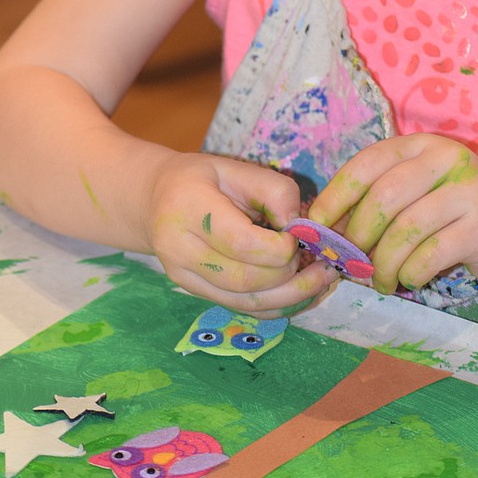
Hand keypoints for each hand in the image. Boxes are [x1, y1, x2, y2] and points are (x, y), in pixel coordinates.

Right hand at [147, 154, 337, 315]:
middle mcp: (179, 249)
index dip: (280, 247)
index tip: (300, 236)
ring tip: (323, 280)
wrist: (155, 200)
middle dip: (290, 274)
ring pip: (245, 303)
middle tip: (317, 259)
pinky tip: (302, 292)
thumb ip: (274, 191)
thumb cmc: (201, 179)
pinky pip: (242, 309)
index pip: (241, 243)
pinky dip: (277, 306)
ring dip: (292, 297)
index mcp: (189, 208)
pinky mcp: (195, 293)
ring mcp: (184, 278)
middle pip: (245, 280)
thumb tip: (301, 227)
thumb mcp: (237, 167)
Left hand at [309, 133, 477, 293]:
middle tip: (351, 261)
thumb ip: (376, 201)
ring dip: (384, 263)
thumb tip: (324, 231)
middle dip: (359, 235)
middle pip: (385, 197)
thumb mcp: (416, 191)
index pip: (367, 164)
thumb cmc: (452, 210)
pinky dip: (411, 273)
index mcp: (420, 145)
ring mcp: (468, 191)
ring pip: (406, 230)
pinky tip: (409, 278)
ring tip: (379, 280)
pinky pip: (431, 254)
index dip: (336, 196)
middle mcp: (446, 159)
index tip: (315, 227)